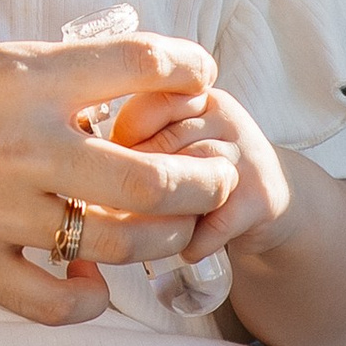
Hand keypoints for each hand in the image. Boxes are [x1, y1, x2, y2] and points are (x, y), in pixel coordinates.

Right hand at [0, 26, 234, 327]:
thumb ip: (30, 85)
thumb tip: (86, 104)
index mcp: (21, 73)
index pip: (143, 63)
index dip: (188, 67)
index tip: (199, 75)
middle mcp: (23, 142)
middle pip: (156, 175)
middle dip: (201, 179)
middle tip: (212, 175)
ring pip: (120, 243)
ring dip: (160, 240)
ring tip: (170, 232)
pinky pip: (55, 301)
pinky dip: (87, 300)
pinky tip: (92, 288)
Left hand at [95, 80, 283, 260]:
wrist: (268, 197)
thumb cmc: (200, 169)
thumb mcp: (171, 141)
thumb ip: (135, 139)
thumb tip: (77, 162)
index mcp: (194, 96)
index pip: (150, 103)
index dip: (123, 138)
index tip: (112, 164)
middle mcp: (224, 116)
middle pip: (167, 145)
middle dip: (138, 183)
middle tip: (119, 209)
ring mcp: (246, 155)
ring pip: (191, 181)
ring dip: (164, 216)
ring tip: (149, 232)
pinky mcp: (261, 196)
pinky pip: (215, 220)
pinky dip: (194, 242)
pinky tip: (185, 249)